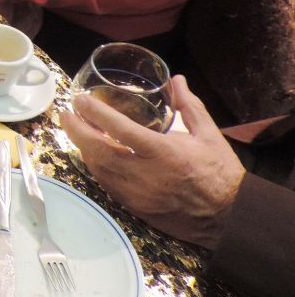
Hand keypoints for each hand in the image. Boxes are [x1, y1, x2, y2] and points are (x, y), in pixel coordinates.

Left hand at [61, 76, 245, 249]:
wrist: (229, 217)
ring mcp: (138, 195)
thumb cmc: (219, 172)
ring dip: (83, 148)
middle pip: (99, 151)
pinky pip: (106, 184)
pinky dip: (96, 167)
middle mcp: (146, 175)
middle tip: (66, 114)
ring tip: (75, 130)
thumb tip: (175, 79)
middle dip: (77, 131)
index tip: (80, 100)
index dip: (96, 113)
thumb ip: (189, 105)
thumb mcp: (209, 134)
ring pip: (98, 169)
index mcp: (165, 153)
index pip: (120, 130)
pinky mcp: (135, 208)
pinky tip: (92, 153)